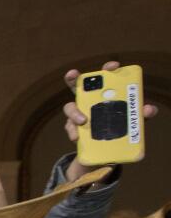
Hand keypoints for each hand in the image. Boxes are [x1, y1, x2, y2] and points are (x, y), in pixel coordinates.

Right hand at [61, 61, 158, 179]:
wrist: (108, 151)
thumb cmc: (121, 129)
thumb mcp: (133, 121)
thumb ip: (141, 114)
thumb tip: (148, 109)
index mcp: (105, 95)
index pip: (105, 78)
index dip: (108, 69)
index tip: (114, 66)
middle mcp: (88, 101)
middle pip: (77, 86)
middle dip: (73, 79)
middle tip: (73, 74)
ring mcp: (78, 114)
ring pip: (70, 108)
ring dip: (75, 112)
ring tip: (83, 121)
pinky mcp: (73, 129)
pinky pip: (70, 128)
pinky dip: (73, 132)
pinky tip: (77, 137)